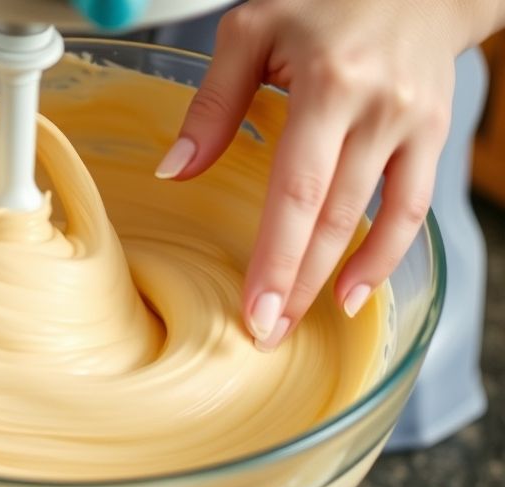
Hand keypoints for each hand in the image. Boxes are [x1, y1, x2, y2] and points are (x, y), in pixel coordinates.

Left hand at [157, 0, 494, 349]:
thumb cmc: (322, 0)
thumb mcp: (252, 31)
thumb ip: (212, 104)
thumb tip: (173, 172)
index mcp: (327, 84)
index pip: (296, 189)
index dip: (274, 257)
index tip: (253, 310)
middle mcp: (377, 110)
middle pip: (332, 216)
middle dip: (297, 283)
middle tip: (265, 335)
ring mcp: (412, 125)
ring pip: (372, 219)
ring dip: (335, 277)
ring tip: (301, 321)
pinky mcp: (432, 135)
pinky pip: (412, 209)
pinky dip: (384, 254)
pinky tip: (353, 289)